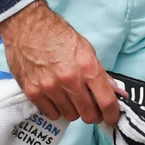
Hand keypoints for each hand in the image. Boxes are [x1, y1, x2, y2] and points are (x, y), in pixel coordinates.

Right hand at [0, 1, 118, 125]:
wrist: (27, 26)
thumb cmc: (58, 34)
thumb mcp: (86, 49)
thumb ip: (101, 74)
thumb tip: (117, 92)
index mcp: (87, 67)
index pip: (106, 101)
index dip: (112, 115)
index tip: (112, 119)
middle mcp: (70, 80)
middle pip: (89, 114)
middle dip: (93, 114)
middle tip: (90, 107)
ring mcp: (50, 88)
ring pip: (70, 116)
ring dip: (73, 110)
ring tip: (70, 97)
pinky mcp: (33, 92)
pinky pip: (51, 114)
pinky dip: (56, 109)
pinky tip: (56, 98)